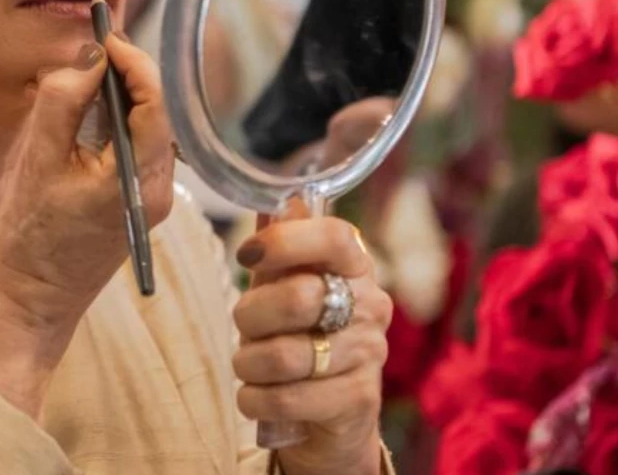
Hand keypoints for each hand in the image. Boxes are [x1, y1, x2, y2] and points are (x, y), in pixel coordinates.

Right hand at [0, 35, 174, 415]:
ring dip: (121, 95)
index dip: (131, 60)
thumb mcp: (38, 160)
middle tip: (94, 44)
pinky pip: (136, 148)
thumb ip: (63, 101)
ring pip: (148, 128)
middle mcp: (159, 189)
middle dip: (128, 72)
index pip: (154, 101)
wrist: (33, 305)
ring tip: (88, 70)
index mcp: (141, 179)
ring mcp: (152, 199)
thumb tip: (89, 58)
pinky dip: (117, 122)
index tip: (103, 35)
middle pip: (156, 111)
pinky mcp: (137, 204)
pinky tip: (88, 111)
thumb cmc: (29, 238)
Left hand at [233, 215, 391, 473]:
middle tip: (246, 327)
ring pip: (284, 355)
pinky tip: (258, 395)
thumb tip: (282, 199)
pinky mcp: (359, 401)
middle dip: (251, 316)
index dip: (284, 240)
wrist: (326, 419)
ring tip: (250, 366)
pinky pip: (286, 398)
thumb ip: (279, 249)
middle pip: (298, 297)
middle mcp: (372, 305)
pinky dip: (254, 398)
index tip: (246, 254)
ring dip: (248, 363)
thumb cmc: (297, 338)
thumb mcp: (282, 288)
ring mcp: (370, 354)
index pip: (334, 236)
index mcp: (355, 267)